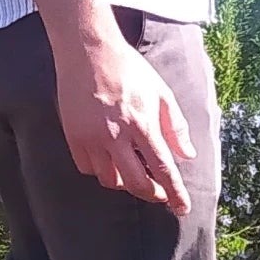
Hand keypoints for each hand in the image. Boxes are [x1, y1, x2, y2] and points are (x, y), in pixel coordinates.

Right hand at [51, 22, 194, 215]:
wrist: (88, 52)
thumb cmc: (128, 69)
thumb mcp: (161, 92)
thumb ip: (175, 126)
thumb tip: (186, 155)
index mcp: (142, 123)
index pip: (163, 168)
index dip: (174, 192)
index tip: (182, 207)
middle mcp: (116, 135)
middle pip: (136, 183)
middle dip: (151, 193)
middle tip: (159, 192)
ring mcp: (91, 137)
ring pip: (110, 180)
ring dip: (125, 183)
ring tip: (133, 172)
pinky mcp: (73, 136)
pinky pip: (88, 168)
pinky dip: (101, 170)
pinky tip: (109, 160)